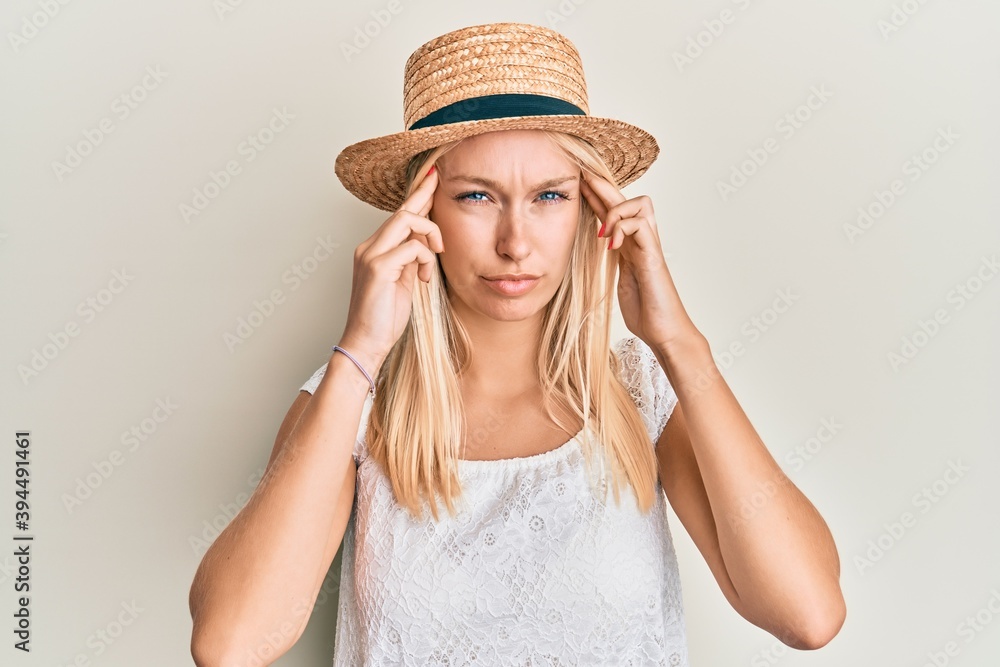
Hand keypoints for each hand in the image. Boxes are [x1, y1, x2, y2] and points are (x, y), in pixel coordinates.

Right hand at [338, 165, 442, 368]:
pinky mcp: (378, 267)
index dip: (417, 194)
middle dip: (425, 196)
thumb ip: (410, 260)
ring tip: (435, 257)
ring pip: (407, 221)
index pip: (398, 214)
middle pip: (403, 210)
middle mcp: (369, 246)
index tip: (433, 177)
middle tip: (440, 184)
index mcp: (374, 249)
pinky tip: (423, 277)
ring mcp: (371, 255)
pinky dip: (426, 258)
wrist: (366, 343)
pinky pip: (413, 246)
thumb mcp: (402, 282)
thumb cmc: (384, 318)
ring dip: (431, 236)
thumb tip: (427, 244)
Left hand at [579, 170, 699, 350]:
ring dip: (618, 210)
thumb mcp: (621, 283)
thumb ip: (614, 266)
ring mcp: (650, 248)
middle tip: (583, 176)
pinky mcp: (654, 257)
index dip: (596, 197)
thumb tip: (602, 256)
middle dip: (603, 186)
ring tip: (603, 231)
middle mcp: (641, 242)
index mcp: (629, 248)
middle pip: (625, 201)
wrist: (665, 333)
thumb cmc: (646, 313)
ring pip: (641, 204)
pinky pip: (642, 227)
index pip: (613, 213)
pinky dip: (624, 228)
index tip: (579, 184)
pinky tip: (612, 244)